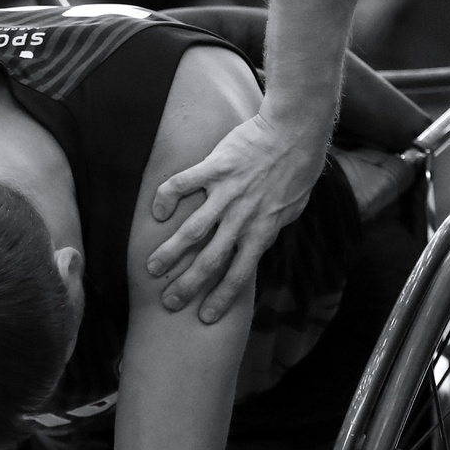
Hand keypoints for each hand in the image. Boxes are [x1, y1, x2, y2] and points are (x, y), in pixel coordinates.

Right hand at [144, 109, 322, 322]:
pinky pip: (183, 184)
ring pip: (192, 231)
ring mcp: (226, 194)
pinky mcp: (215, 167)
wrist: (296, 132)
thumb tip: (260, 243)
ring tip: (151, 269)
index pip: (239, 275)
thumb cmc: (298, 169)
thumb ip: (271, 228)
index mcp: (261, 232)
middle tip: (169, 303)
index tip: (205, 317)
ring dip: (170, 253)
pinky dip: (166, 198)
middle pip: (210, 261)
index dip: (221, 298)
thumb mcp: (291, 208)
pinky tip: (157, 212)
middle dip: (188, 286)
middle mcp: (242, 218)